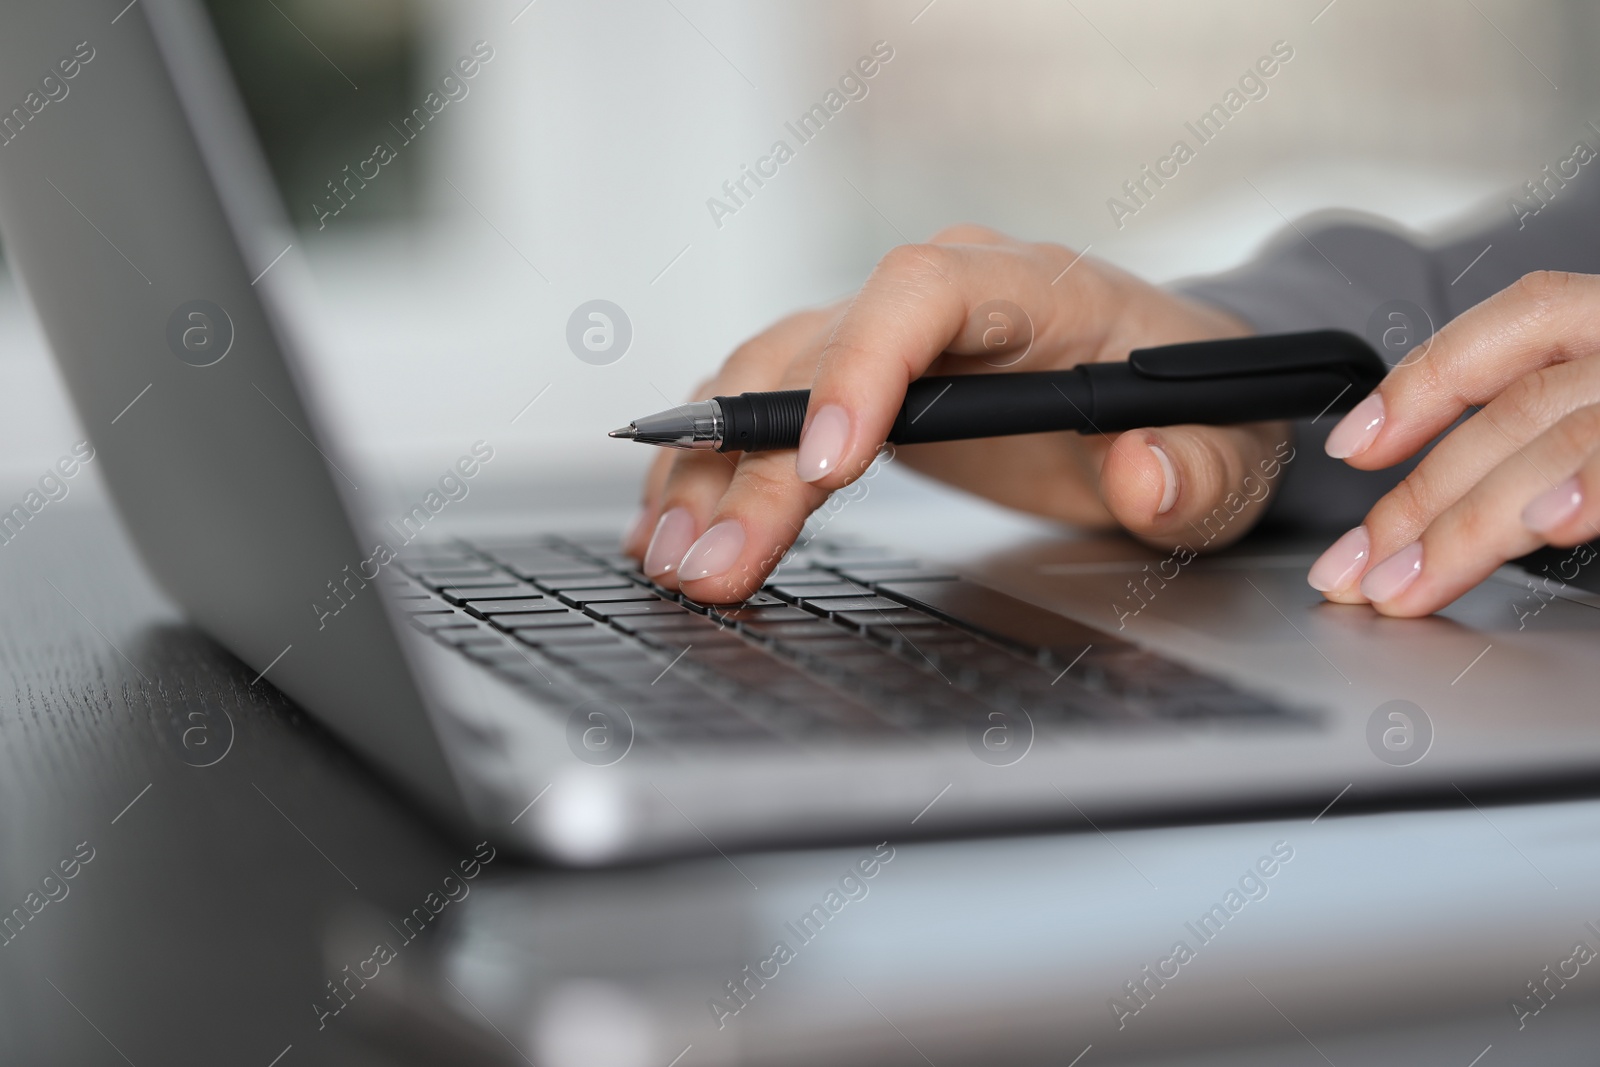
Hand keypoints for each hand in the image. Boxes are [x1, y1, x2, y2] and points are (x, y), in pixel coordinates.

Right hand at [624, 225, 1284, 602]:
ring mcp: (878, 337)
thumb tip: (1141, 474)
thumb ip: (1197, 465)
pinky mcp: (845, 383)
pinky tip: (667, 529)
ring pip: (762, 385)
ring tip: (669, 563)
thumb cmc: (1191, 405)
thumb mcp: (1226, 446)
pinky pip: (756, 411)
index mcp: (1027, 285)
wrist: (1164, 392)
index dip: (861, 368)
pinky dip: (708, 472)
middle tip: (713, 567)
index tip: (826, 466)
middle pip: (815, 358)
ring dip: (707, 476)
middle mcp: (934, 297)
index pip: (921, 294)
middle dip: (754, 467)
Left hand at [1308, 271, 1599, 615]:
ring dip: (1470, 524)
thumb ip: (1550, 439)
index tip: (1348, 447)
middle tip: (1353, 572)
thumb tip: (1438, 518)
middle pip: (1519, 404)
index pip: (1523, 319)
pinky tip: (1547, 524)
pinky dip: (1588, 486)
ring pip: (1562, 436)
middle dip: (1421, 497)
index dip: (1425, 382)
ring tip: (1402, 586)